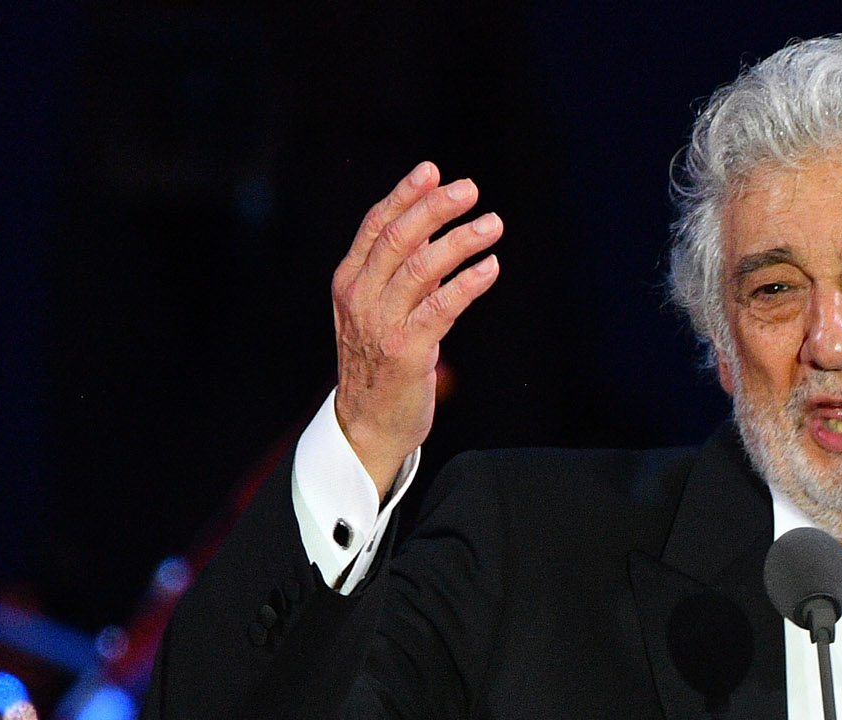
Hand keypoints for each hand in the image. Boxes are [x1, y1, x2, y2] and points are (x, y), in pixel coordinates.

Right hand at [331, 161, 502, 499]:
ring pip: (420, 267)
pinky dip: (468, 283)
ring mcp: (381, 324)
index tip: (433, 171)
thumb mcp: (379, 311)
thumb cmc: (379, 364)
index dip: (405, 195)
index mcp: (350, 282)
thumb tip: (436, 229)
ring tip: (492, 224)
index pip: (375, 226)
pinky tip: (490, 267)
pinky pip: (441, 307)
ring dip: (460, 241)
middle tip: (470, 190)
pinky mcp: (407, 352)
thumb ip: (402, 273)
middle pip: (397, 238)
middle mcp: (360, 298)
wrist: (366, 426)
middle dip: (434, 208)